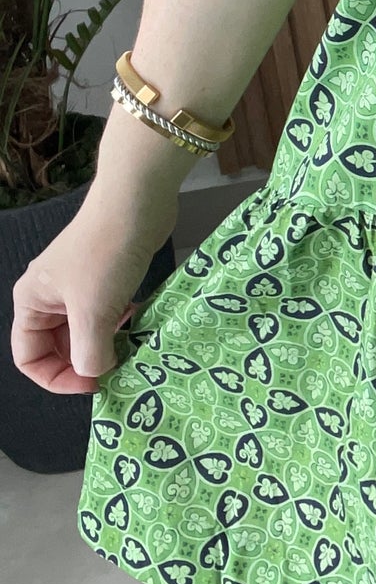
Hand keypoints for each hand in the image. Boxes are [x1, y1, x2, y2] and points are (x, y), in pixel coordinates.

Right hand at [11, 198, 173, 391]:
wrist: (137, 200)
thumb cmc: (105, 253)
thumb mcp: (92, 312)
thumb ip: (89, 352)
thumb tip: (96, 373)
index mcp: (31, 302)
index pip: (28, 357)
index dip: (56, 377)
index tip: (92, 383)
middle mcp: (50, 295)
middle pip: (57, 346)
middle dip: (84, 361)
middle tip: (115, 368)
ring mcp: (80, 285)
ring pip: (86, 330)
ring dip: (106, 342)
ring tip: (129, 347)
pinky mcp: (108, 276)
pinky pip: (108, 312)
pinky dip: (121, 323)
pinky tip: (139, 322)